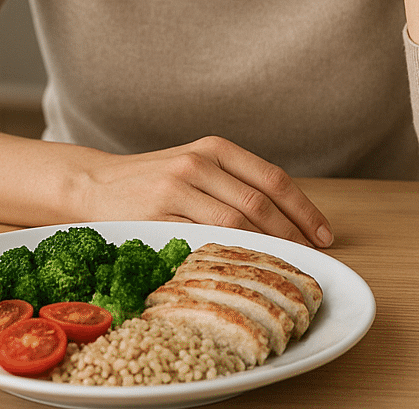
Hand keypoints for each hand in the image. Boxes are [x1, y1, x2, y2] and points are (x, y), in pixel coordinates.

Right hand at [68, 135, 333, 247]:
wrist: (93, 184)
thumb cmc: (152, 181)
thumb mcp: (194, 166)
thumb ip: (232, 182)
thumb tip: (287, 218)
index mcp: (214, 148)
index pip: (272, 178)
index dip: (304, 209)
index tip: (325, 235)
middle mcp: (198, 162)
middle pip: (259, 202)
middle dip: (292, 234)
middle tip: (311, 260)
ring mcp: (177, 187)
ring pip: (235, 222)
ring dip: (265, 248)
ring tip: (283, 269)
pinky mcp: (157, 215)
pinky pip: (203, 240)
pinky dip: (229, 256)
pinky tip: (241, 270)